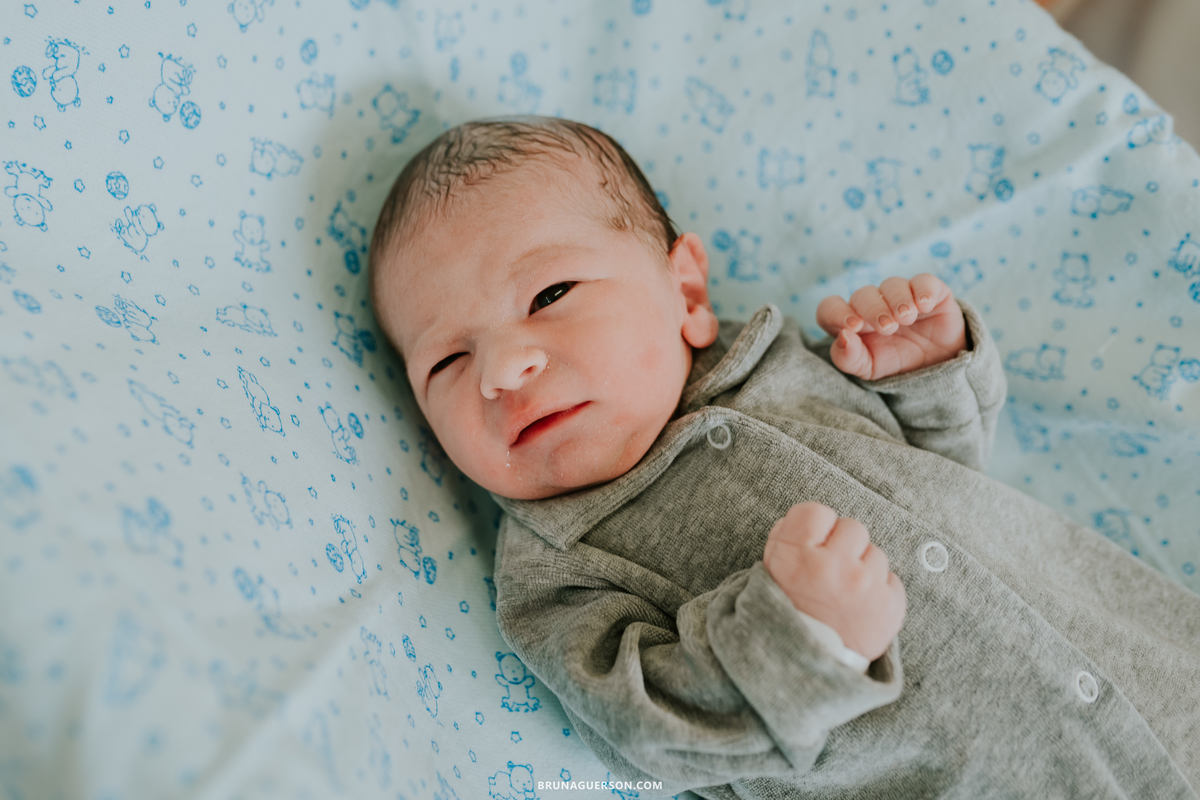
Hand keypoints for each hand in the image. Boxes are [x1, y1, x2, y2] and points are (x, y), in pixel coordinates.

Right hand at [762, 502, 906, 661]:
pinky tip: (862, 606)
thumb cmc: (788, 613)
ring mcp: (865, 587)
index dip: (815, 527)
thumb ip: (788, 537)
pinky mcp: (890, 607)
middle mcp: (833, 566)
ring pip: (875, 554)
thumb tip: (814, 519)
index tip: (813, 544)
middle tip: (832, 571)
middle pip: (853, 527)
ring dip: (863, 569)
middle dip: (843, 546)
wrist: (806, 668)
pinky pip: (892, 579)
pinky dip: (879, 591)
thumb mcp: (770, 571)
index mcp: (796, 555)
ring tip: (846, 593)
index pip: (816, 511)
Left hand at [816, 273, 965, 380]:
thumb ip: (848, 358)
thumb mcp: (869, 368)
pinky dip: (923, 291)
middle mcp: (874, 304)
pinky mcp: (928, 291)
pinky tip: (924, 305)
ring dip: (897, 300)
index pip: (830, 307)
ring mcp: (900, 295)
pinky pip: (923, 281)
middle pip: (862, 295)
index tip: (853, 326)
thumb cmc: (896, 363)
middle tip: (887, 328)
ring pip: (891, 284)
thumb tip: (844, 337)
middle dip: (873, 310)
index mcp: (852, 321)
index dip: (835, 312)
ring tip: (906, 318)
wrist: (938, 366)